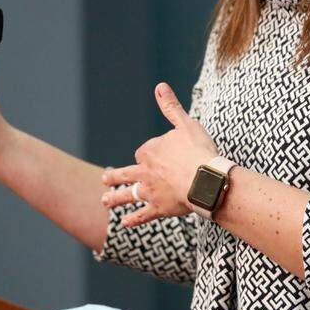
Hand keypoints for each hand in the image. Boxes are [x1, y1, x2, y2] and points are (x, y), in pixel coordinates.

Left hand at [101, 82, 218, 227]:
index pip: (144, 151)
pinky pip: (142, 214)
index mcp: (150, 150)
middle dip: (114, 176)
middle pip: (126, 173)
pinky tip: (125, 223)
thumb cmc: (198, 150)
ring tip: (104, 201)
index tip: (161, 155)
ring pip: (128, 194)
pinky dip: (134, 219)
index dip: (151, 153)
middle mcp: (144, 171)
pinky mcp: (158, 208)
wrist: (205, 179)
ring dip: (115, 198)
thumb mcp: (185, 124)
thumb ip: (170, 107)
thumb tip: (159, 86)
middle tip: (104, 178)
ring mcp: (150, 191)